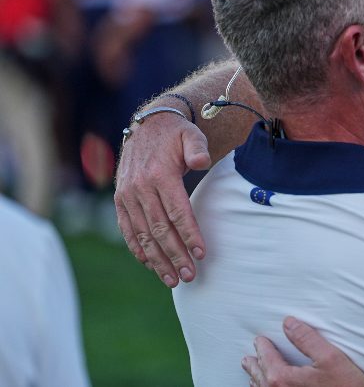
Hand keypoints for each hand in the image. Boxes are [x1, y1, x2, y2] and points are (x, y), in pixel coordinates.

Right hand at [114, 113, 210, 286]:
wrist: (147, 126)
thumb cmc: (176, 135)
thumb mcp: (191, 135)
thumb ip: (197, 148)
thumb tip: (201, 162)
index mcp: (159, 175)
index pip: (177, 212)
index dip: (189, 234)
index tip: (201, 254)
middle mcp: (140, 188)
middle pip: (159, 229)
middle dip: (175, 255)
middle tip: (189, 275)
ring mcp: (127, 196)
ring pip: (142, 235)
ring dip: (157, 259)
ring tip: (172, 279)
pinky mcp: (120, 201)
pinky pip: (127, 229)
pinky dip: (138, 249)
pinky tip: (150, 265)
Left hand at [242, 317, 363, 386]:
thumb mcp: (330, 357)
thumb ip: (307, 339)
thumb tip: (289, 324)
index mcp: (283, 379)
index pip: (267, 358)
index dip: (263, 347)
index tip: (259, 340)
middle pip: (260, 377)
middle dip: (254, 365)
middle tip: (248, 358)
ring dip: (256, 380)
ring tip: (253, 374)